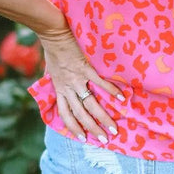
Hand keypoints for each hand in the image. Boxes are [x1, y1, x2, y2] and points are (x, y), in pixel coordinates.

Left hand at [38, 25, 124, 142]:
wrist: (54, 35)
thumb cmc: (52, 51)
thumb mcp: (51, 71)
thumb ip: (57, 81)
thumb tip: (59, 86)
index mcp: (59, 89)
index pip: (66, 114)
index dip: (74, 128)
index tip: (84, 137)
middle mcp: (68, 88)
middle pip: (81, 114)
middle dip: (93, 129)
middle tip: (105, 139)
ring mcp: (78, 79)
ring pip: (91, 104)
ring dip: (103, 118)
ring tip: (114, 127)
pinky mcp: (86, 69)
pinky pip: (100, 83)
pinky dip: (111, 91)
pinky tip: (121, 98)